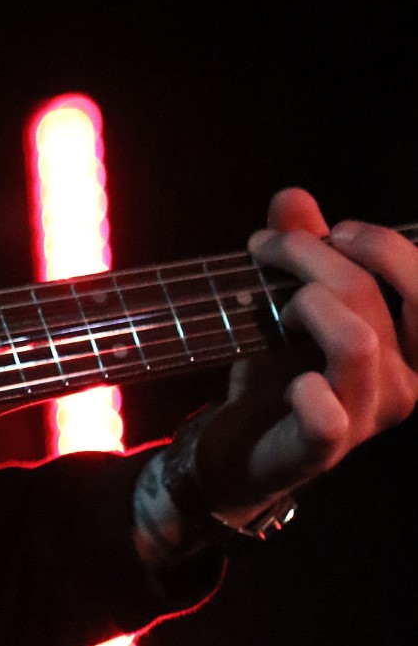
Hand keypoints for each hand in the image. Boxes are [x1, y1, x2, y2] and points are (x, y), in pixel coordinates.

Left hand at [194, 188, 417, 520]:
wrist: (244, 447)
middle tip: (270, 247)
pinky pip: (328, 416)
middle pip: (376, 297)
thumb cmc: (281, 370)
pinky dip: (308, 391)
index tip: (332, 231)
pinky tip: (293, 381)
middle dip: (317, 255)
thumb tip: (294, 195)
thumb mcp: (291, 300)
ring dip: (305, 305)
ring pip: (355, 341)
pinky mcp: (321, 450)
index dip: (382, 245)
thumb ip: (303, 248)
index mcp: (409, 347)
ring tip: (277, 310)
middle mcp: (402, 383)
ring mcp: (365, 420)